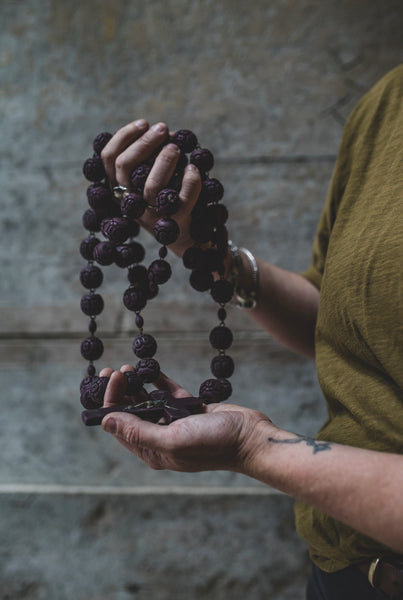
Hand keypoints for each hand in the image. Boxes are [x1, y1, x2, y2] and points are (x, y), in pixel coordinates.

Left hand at [99, 366, 276, 473]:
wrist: (251, 438)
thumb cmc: (214, 444)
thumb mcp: (172, 439)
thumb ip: (138, 431)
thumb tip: (106, 422)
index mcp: (152, 451)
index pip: (121, 425)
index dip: (111, 402)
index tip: (111, 379)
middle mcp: (161, 438)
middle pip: (132, 413)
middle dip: (120, 392)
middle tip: (114, 370)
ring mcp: (176, 424)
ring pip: (149, 402)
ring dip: (137, 386)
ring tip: (129, 367)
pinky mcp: (190, 411)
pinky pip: (169, 394)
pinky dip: (158, 382)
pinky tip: (150, 370)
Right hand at [101, 119, 201, 256]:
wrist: (188, 237)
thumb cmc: (169, 199)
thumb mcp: (153, 178)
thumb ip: (152, 158)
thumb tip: (164, 132)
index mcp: (120, 190)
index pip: (108, 159)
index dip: (123, 137)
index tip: (144, 123)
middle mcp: (131, 203)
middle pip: (124, 167)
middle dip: (144, 142)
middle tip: (163, 129)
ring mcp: (151, 215)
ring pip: (152, 186)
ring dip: (165, 160)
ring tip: (177, 147)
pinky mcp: (174, 223)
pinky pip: (182, 198)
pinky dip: (191, 180)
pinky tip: (194, 168)